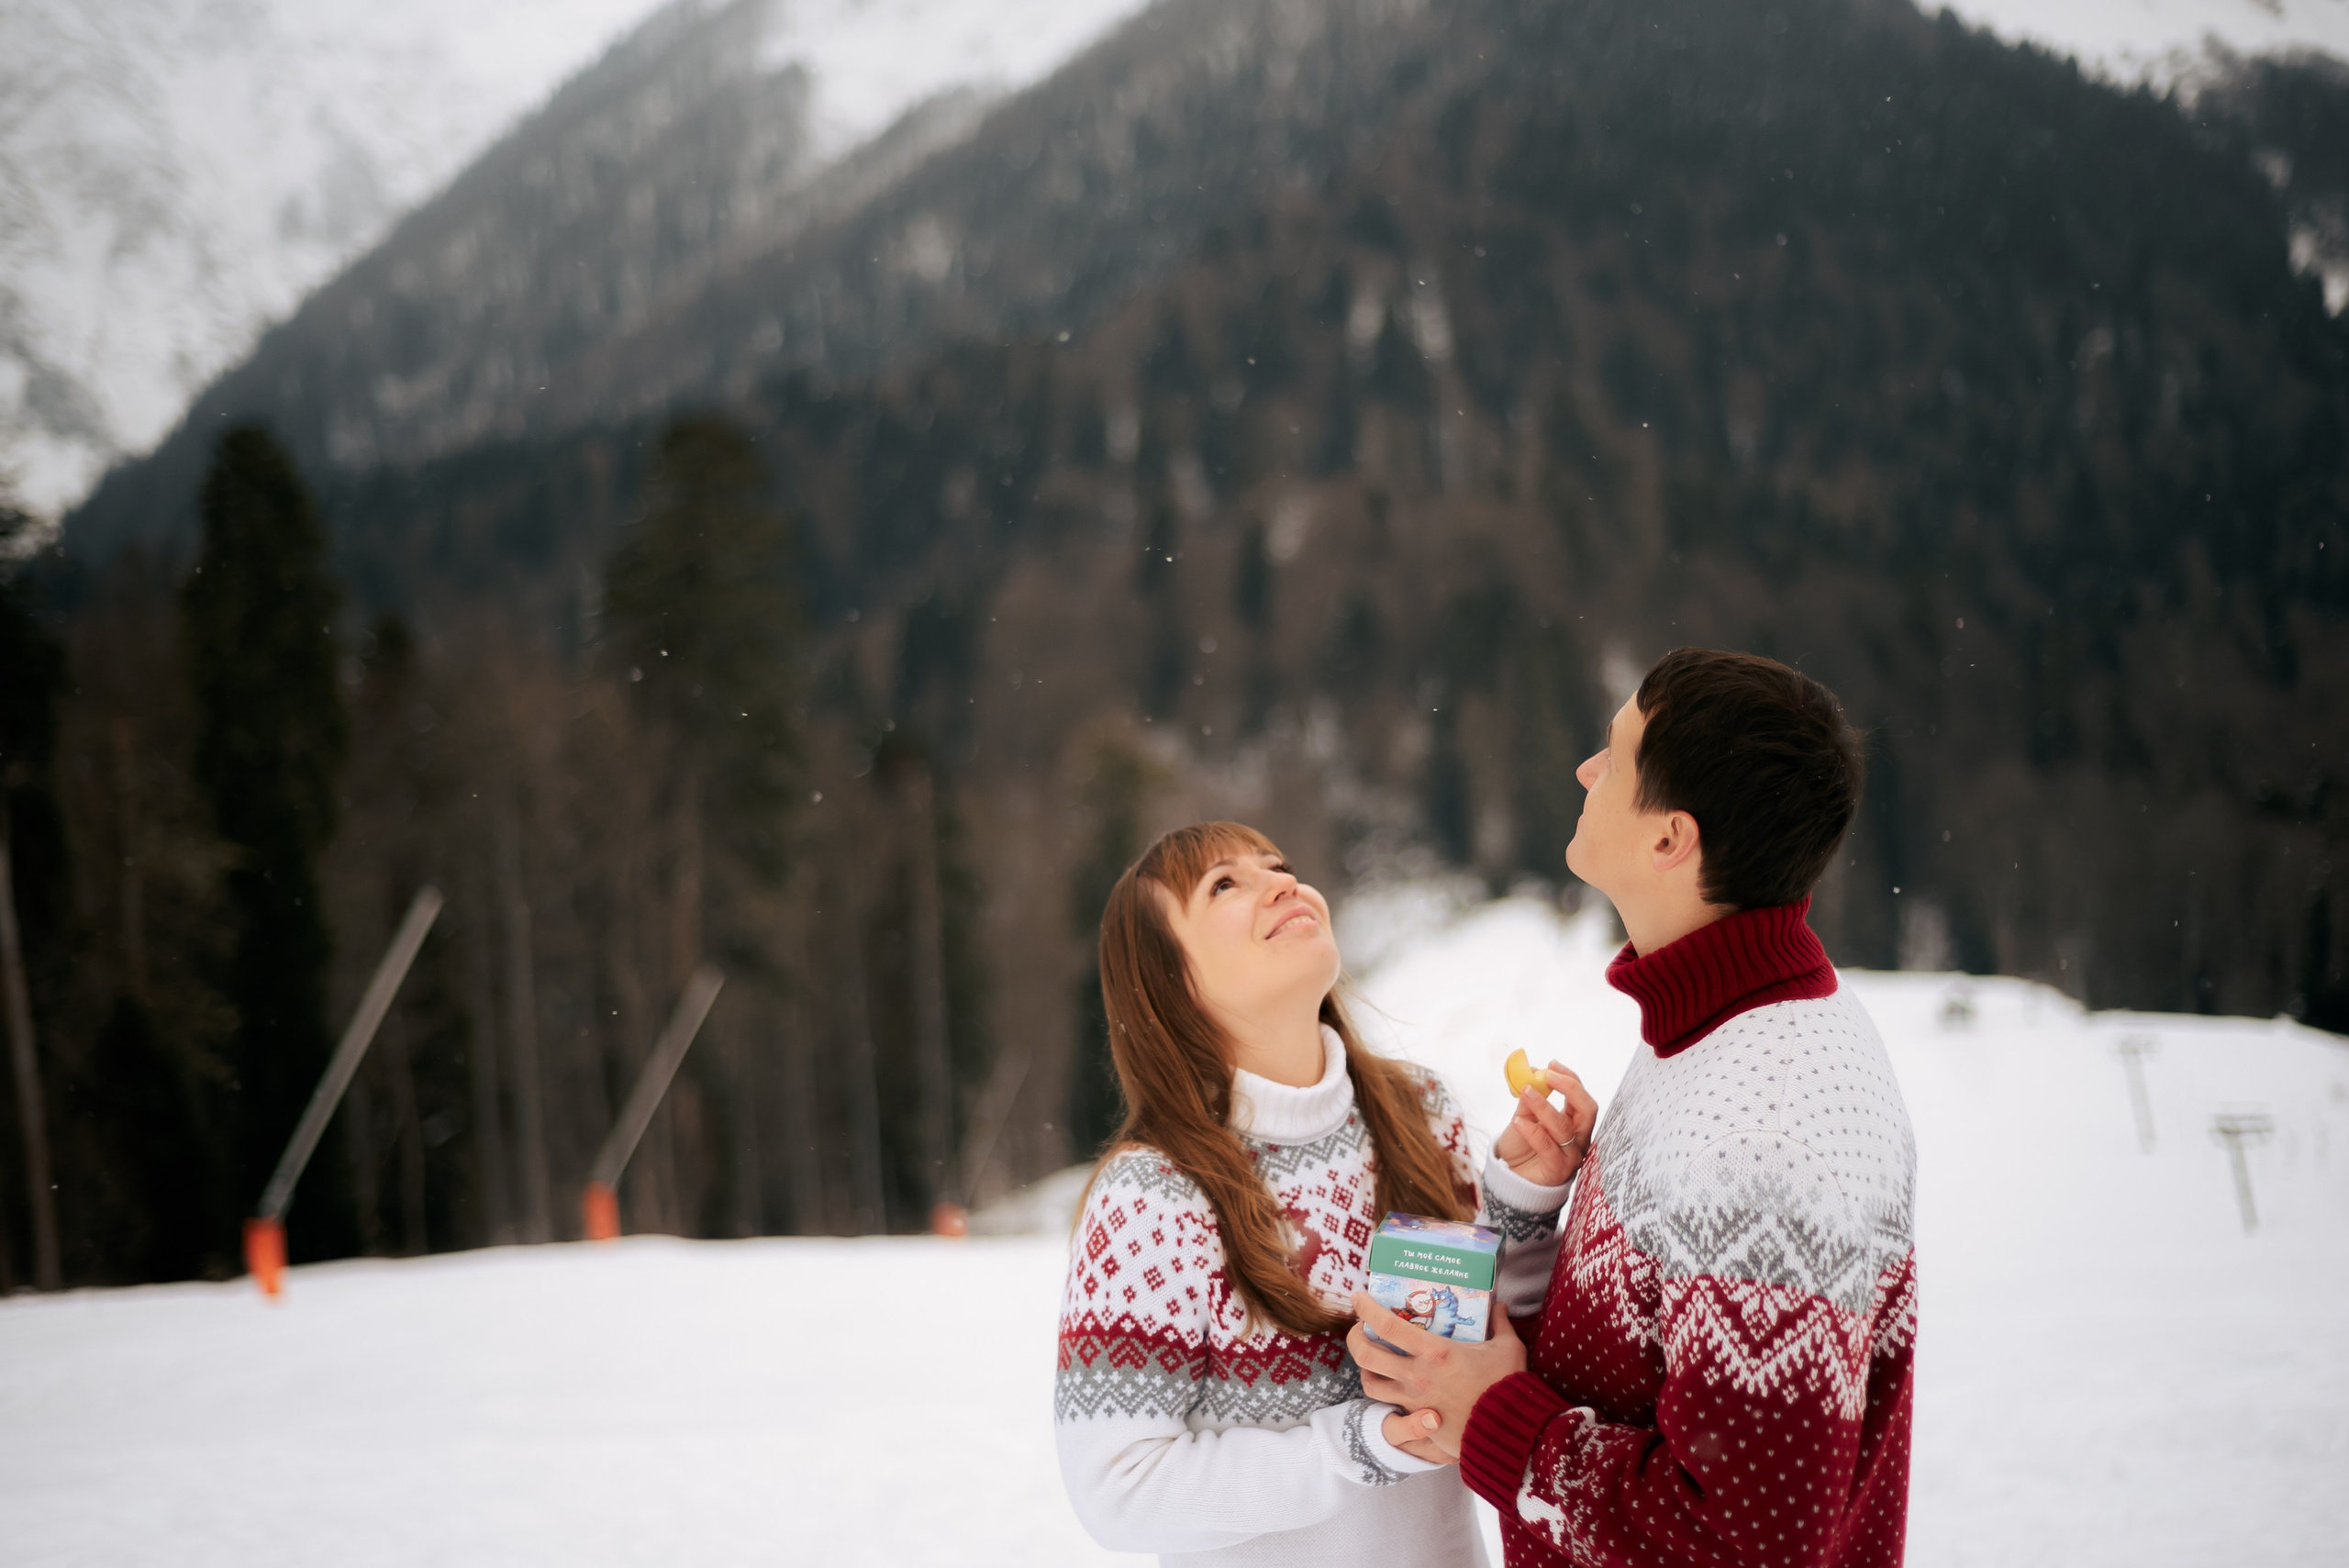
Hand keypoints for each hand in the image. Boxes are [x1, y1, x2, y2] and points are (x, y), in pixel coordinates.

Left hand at [1349, 1290, 1528, 1461]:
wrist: (1509, 1434)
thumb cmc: (1507, 1388)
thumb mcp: (1508, 1348)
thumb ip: (1501, 1323)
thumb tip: (1501, 1305)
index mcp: (1435, 1351)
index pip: (1387, 1325)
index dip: (1366, 1308)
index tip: (1358, 1296)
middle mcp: (1417, 1375)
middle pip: (1366, 1355)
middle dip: (1354, 1338)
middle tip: (1360, 1328)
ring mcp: (1414, 1400)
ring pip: (1370, 1383)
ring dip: (1365, 1368)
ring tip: (1371, 1358)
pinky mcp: (1418, 1419)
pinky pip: (1388, 1405)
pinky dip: (1383, 1392)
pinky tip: (1390, 1383)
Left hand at [1490, 1061, 1597, 1186]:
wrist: (1510, 1178)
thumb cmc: (1521, 1147)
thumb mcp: (1523, 1117)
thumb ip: (1529, 1099)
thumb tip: (1532, 1073)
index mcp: (1574, 1123)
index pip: (1581, 1097)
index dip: (1570, 1078)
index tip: (1551, 1064)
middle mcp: (1578, 1139)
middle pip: (1588, 1110)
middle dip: (1570, 1088)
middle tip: (1548, 1075)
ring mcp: (1571, 1156)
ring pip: (1564, 1127)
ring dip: (1543, 1106)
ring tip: (1525, 1092)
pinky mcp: (1558, 1170)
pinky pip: (1548, 1147)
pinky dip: (1532, 1131)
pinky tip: (1517, 1121)